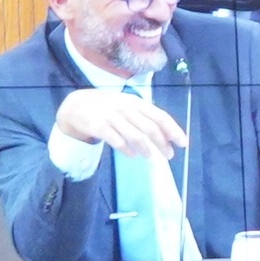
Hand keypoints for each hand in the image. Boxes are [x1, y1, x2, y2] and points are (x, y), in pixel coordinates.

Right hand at [51, 88, 185, 158]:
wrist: (76, 106)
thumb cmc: (109, 108)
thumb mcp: (129, 107)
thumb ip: (147, 118)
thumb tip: (168, 136)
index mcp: (136, 102)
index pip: (160, 116)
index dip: (173, 130)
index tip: (183, 143)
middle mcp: (125, 108)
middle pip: (149, 127)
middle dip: (162, 143)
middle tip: (169, 155)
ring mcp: (111, 116)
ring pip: (134, 135)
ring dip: (146, 148)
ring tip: (150, 157)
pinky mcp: (98, 126)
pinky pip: (116, 141)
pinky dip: (127, 149)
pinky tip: (132, 155)